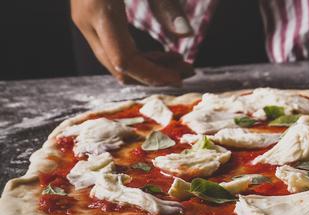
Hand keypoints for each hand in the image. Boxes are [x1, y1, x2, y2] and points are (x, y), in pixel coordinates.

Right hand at [71, 0, 194, 85]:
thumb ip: (166, 3)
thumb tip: (186, 35)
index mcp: (99, 10)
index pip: (127, 61)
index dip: (155, 75)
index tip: (182, 77)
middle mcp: (86, 20)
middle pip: (119, 67)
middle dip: (155, 73)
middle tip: (188, 67)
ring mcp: (84, 19)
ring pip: (115, 60)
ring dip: (148, 65)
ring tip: (179, 60)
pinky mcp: (88, 15)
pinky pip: (112, 47)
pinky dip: (138, 55)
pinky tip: (162, 51)